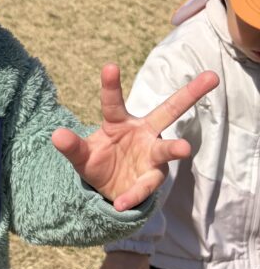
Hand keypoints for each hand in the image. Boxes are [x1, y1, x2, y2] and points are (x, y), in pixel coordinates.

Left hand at [51, 63, 218, 210]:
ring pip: (166, 149)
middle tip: (212, 77)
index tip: (110, 66)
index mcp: (120, 123)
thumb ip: (72, 146)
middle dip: (190, 94)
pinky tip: (122, 203)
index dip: (111, 86)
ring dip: (175, 147)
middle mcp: (143, 134)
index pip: (114, 103)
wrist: (109, 191)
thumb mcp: (81, 156)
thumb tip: (56, 135)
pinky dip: (132, 195)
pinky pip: (144, 186)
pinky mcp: (152, 178)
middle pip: (168, 111)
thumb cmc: (99, 163)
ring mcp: (152, 155)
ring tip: (184, 148)